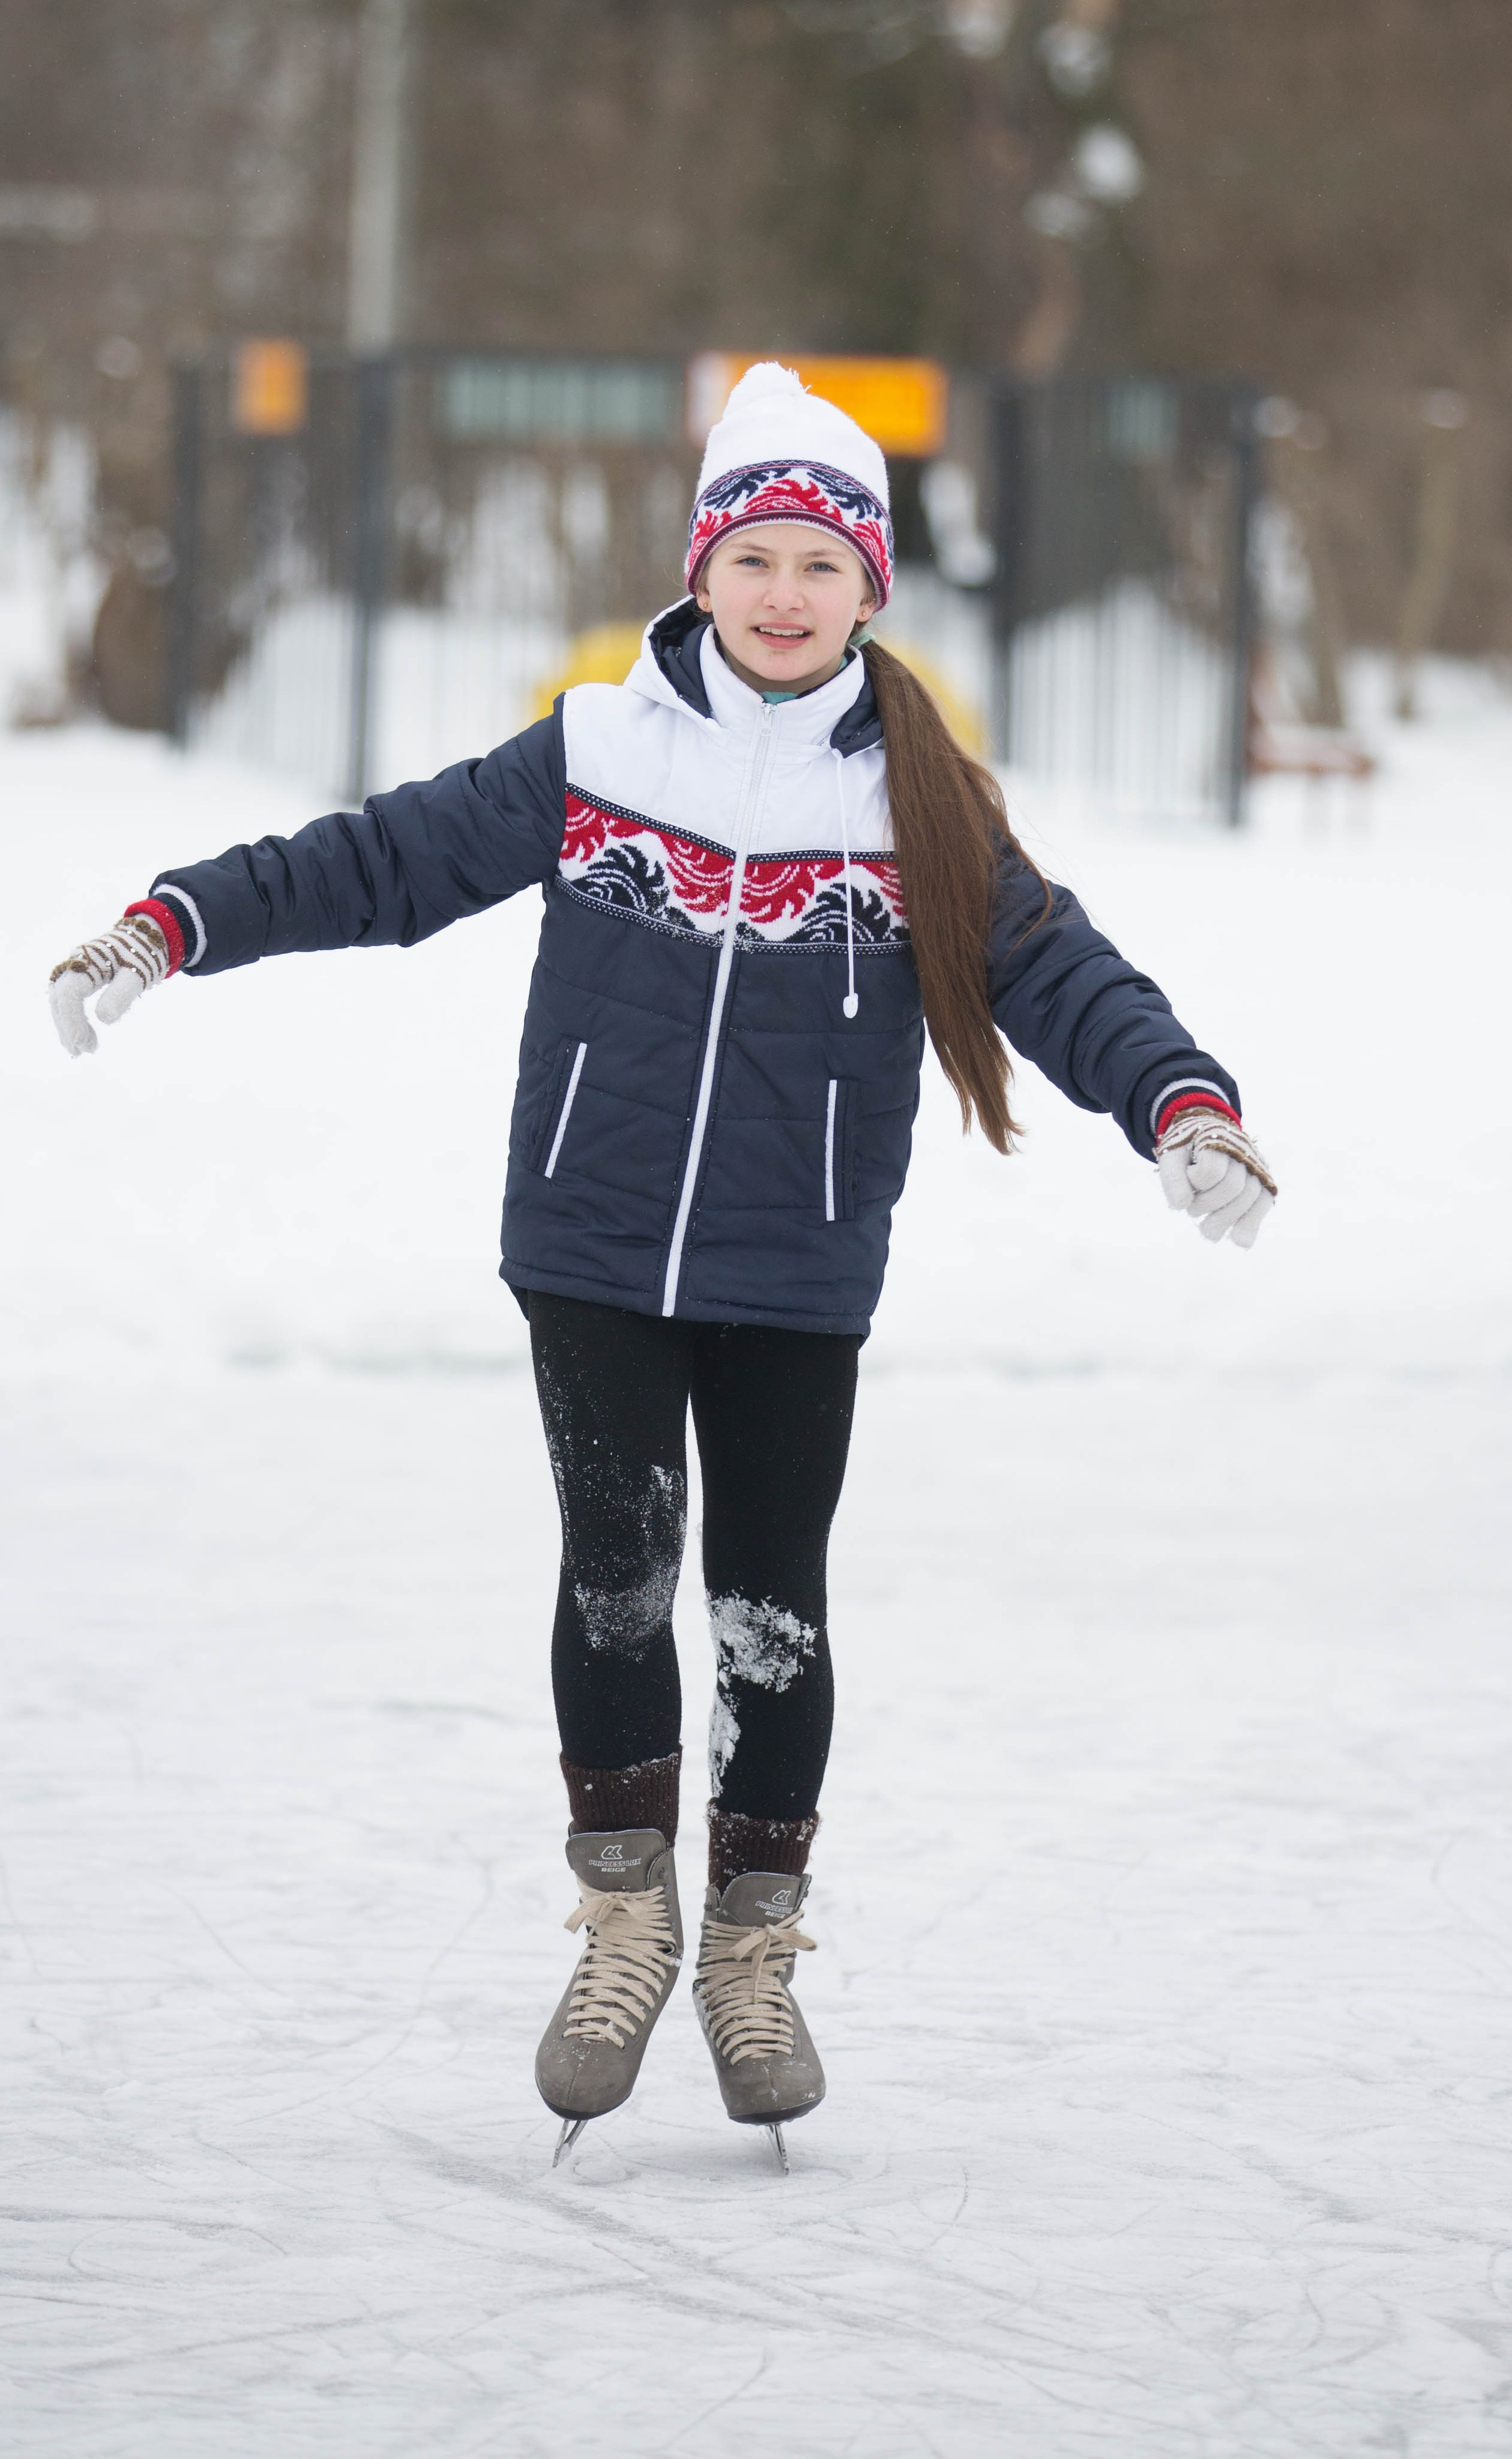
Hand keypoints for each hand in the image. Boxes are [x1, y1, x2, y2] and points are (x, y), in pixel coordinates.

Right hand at [49, 913, 172, 1056]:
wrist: (147, 936)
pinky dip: (72, 1018)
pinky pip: (67, 999)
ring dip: (69, 1026)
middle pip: (60, 999)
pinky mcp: (79, 976)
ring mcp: (74, 969)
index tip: (83, 1044)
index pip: (69, 994)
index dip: (72, 1021)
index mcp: (87, 961)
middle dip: (69, 1028)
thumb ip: (121, 994)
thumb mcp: (137, 975)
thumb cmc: (143, 955)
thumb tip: (103, 1019)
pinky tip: (83, 1036)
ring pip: (61, 1001)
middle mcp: (75, 964)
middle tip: (84, 1052)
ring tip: (84, 1050)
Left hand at [1156, 1107, 1275, 1248]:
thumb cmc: (1188, 1147)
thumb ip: (1172, 1177)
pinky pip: (1262, 1204)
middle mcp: (1242, 1151)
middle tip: (1193, 1212)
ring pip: (1249, 1197)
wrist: (1208, 1131)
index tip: (1188, 1180)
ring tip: (1207, 1231)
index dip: (1195, 1183)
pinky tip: (1240, 1241)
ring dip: (1226, 1219)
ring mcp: (1256, 1167)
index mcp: (1217, 1138)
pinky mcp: (1263, 1182)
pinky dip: (1251, 1224)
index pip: (1211, 1170)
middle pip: (1232, 1186)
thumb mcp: (1172, 1154)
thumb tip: (1181, 1205)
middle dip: (1208, 1205)